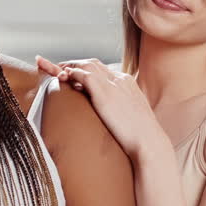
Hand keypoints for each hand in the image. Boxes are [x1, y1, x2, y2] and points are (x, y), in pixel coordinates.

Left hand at [36, 56, 165, 159]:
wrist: (148, 141)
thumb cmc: (141, 136)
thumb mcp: (132, 117)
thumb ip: (122, 110)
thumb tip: (114, 118)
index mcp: (128, 83)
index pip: (103, 70)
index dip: (87, 71)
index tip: (75, 76)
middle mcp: (120, 79)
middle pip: (94, 63)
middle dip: (76, 64)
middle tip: (61, 70)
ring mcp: (113, 84)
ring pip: (87, 65)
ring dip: (70, 66)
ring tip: (57, 71)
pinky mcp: (105, 93)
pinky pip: (84, 75)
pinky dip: (72, 74)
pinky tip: (63, 78)